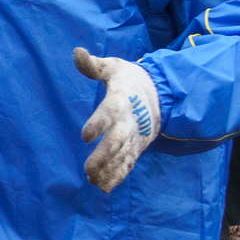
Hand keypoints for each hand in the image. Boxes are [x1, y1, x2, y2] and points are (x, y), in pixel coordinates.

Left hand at [73, 47, 159, 191]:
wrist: (161, 94)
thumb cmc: (130, 80)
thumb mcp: (114, 67)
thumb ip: (94, 65)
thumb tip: (77, 52)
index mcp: (122, 100)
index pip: (110, 112)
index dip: (98, 123)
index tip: (85, 135)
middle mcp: (130, 122)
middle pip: (118, 141)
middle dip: (104, 156)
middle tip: (88, 170)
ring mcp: (136, 137)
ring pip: (123, 156)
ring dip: (109, 170)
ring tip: (93, 182)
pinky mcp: (138, 147)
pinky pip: (128, 163)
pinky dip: (118, 176)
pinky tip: (105, 187)